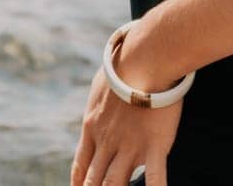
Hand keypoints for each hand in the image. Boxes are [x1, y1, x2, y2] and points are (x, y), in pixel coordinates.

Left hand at [70, 59, 182, 185]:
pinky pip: (154, 178)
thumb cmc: (124, 64)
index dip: (78, 183)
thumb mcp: (102, 83)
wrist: (144, 58)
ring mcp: (130, 146)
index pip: (81, 164)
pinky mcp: (154, 146)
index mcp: (92, 126)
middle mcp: (107, 141)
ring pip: (115, 184)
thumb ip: (100, 100)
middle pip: (95, 179)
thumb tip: (102, 99)